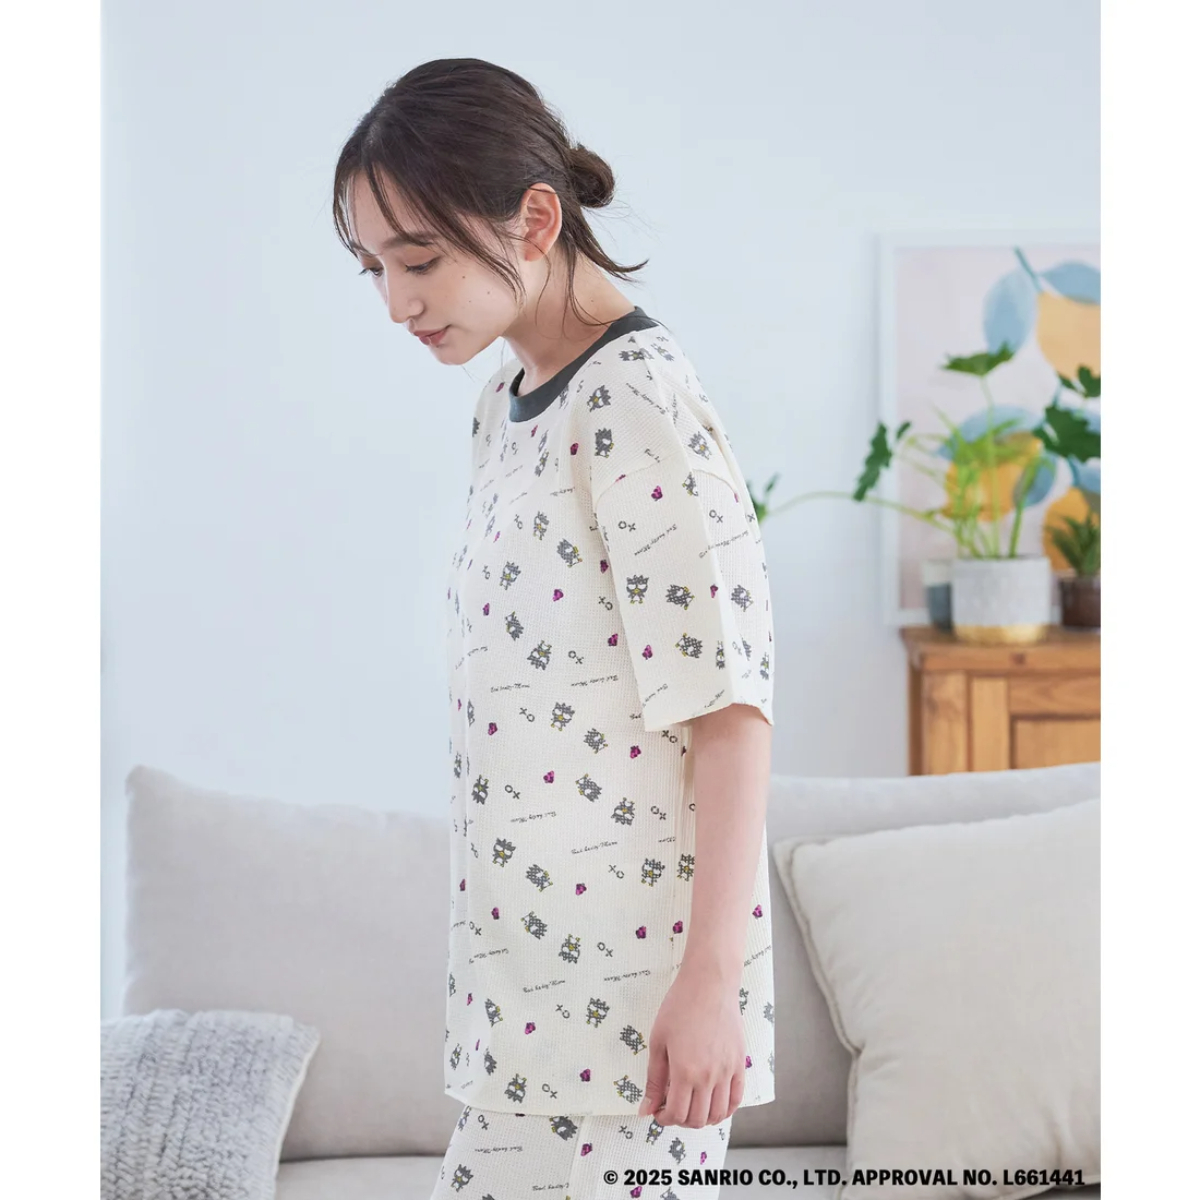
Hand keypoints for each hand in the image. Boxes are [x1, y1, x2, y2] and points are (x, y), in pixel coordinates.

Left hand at [636, 960, 745, 1126]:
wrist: (709, 984)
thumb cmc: (679, 1007)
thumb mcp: (658, 1041)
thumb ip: (654, 1079)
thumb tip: (645, 1109)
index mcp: (685, 1071)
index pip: (676, 1114)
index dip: (664, 1119)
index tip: (658, 1111)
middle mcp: (709, 1076)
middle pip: (697, 1119)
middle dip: (681, 1120)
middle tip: (672, 1108)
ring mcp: (727, 1071)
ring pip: (718, 1114)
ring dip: (702, 1119)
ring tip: (691, 1105)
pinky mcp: (739, 1064)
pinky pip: (736, 1099)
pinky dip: (725, 1110)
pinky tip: (713, 1103)